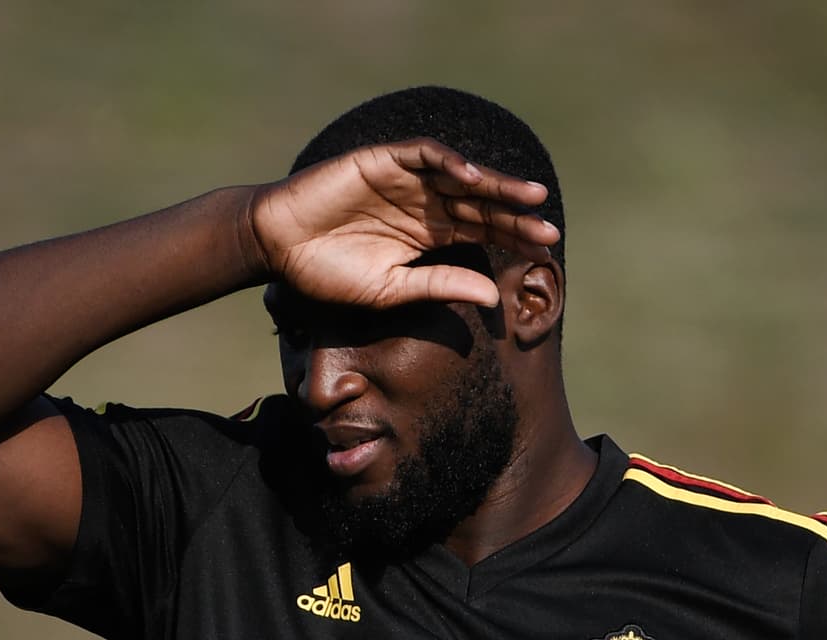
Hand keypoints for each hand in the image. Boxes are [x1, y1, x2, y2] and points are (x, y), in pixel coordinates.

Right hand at [246, 138, 559, 307]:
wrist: (278, 247)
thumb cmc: (329, 274)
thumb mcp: (391, 289)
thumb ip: (439, 286)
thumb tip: (491, 297)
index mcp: (428, 236)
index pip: (481, 232)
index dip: (512, 239)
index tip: (545, 253)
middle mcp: (424, 205)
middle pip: (480, 205)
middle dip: (515, 214)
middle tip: (548, 227)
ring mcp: (405, 181)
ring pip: (460, 177)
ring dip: (494, 184)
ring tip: (529, 197)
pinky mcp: (382, 161)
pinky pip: (422, 154)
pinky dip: (448, 161)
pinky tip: (471, 177)